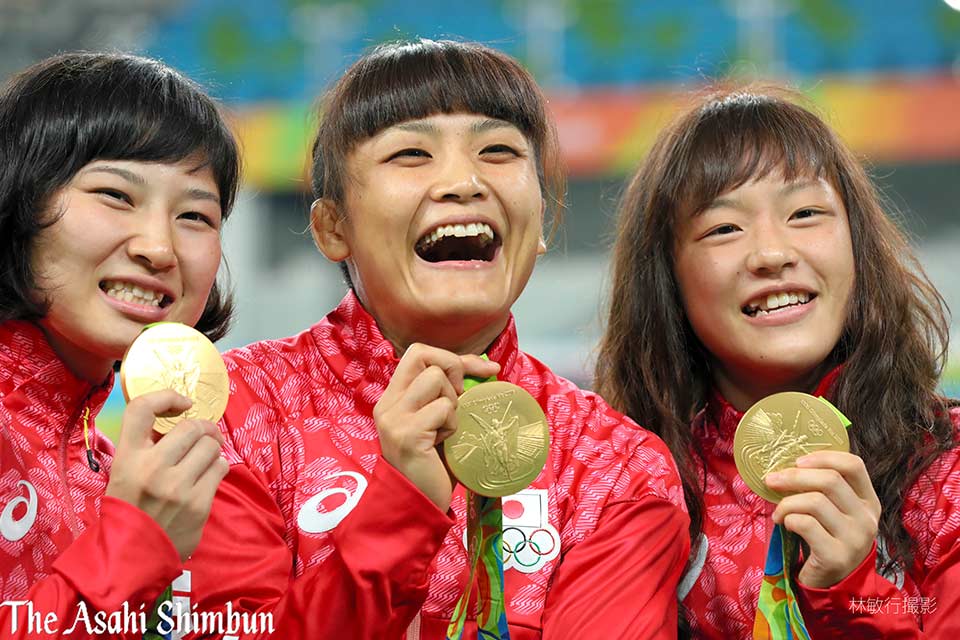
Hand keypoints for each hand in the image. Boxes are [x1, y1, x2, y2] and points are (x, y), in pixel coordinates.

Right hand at [106, 389, 229, 560]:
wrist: (131, 556)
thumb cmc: (128, 510)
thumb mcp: (122, 474)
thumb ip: (144, 448)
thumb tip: (176, 422)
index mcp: (127, 459)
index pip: (142, 409)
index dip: (166, 396)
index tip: (182, 403)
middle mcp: (152, 468)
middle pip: (191, 427)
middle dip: (202, 428)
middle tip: (204, 434)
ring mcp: (178, 487)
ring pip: (211, 446)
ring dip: (212, 448)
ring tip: (204, 457)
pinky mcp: (199, 504)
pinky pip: (221, 468)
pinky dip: (218, 467)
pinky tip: (209, 474)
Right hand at [375, 343, 499, 511]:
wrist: (419, 506)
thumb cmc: (435, 464)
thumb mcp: (439, 423)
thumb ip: (448, 396)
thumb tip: (488, 368)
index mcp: (393, 398)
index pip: (419, 353)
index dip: (455, 356)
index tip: (486, 370)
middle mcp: (388, 404)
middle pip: (423, 354)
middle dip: (455, 368)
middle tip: (461, 398)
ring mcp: (394, 419)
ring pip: (436, 378)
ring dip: (453, 402)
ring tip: (447, 429)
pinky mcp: (407, 434)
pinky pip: (444, 409)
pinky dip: (453, 424)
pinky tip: (444, 445)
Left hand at [765, 451, 880, 587]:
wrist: (831, 584)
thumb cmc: (826, 538)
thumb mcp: (833, 512)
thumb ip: (821, 489)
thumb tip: (785, 464)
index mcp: (868, 501)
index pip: (854, 465)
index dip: (823, 457)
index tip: (797, 461)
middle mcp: (867, 519)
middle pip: (830, 480)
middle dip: (793, 476)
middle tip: (772, 480)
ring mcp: (855, 539)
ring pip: (814, 501)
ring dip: (787, 503)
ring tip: (778, 512)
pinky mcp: (836, 556)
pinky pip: (805, 524)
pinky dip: (788, 519)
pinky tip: (784, 525)